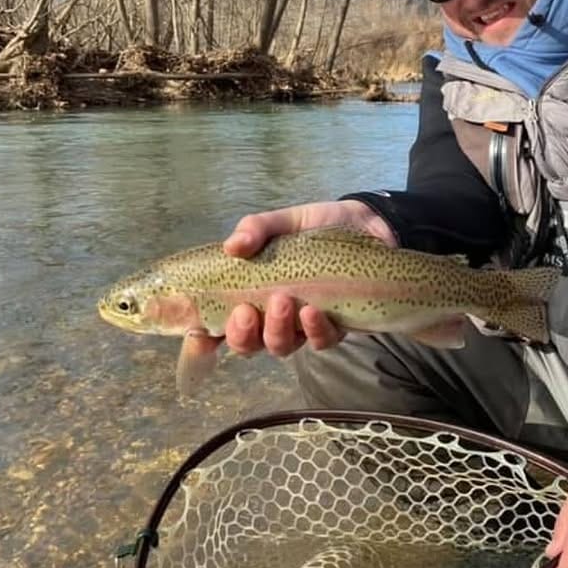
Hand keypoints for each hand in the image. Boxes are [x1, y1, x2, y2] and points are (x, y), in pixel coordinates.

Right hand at [218, 200, 397, 357]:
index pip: (219, 325)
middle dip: (242, 334)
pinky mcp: (335, 327)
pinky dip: (314, 330)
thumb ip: (255, 229)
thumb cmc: (316, 227)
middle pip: (248, 345)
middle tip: (246, 312)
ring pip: (282, 346)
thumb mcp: (283, 221)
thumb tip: (232, 246)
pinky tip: (313, 312)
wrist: (367, 224)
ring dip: (277, 330)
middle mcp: (272, 317)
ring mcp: (303, 326)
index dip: (204, 340)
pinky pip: (321, 341)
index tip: (199, 337)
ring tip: (282, 302)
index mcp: (252, 294)